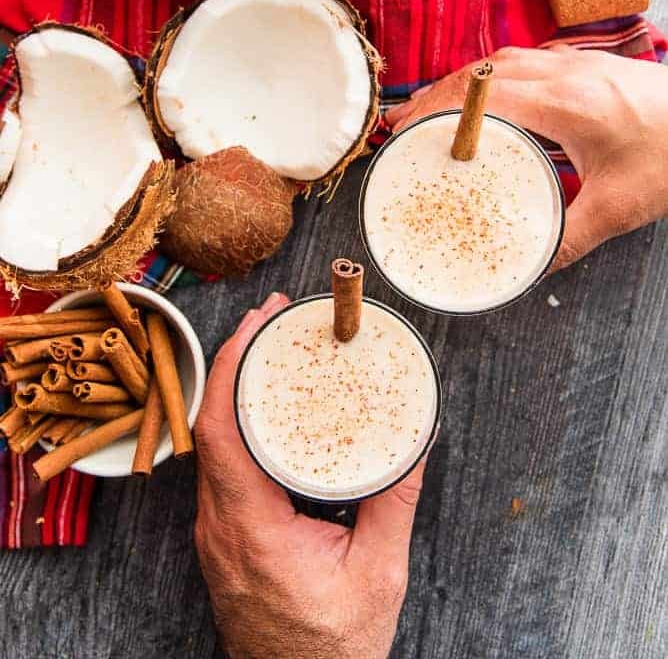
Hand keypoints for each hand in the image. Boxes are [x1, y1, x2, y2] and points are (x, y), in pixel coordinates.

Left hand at [195, 292, 427, 658]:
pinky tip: (267, 406)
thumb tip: (418, 439)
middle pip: (211, 425)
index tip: (258, 325)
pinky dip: (241, 423)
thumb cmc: (334, 648)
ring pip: (212, 443)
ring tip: (269, 349)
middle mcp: (220, 525)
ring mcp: (217, 532)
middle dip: (237, 362)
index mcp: (250, 528)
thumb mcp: (379, 572)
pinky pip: (223, 465)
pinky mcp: (226, 536)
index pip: (221, 430)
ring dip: (237, 390)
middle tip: (271, 320)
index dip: (234, 367)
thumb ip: (395, 501)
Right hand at [386, 46, 667, 269]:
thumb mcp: (621, 206)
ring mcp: (578, 62)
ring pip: (501, 60)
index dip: (437, 109)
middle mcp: (566, 73)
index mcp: (568, 104)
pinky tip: (486, 98)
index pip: (484, 95)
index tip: (406, 128)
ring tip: (434, 109)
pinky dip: (491, 76)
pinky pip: (524, 59)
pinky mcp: (588, 63)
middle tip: (406, 123)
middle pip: (482, 71)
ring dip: (463, 82)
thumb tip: (531, 266)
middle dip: (437, 94)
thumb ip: (571, 237)